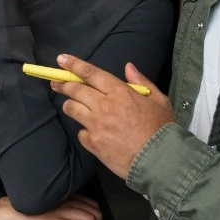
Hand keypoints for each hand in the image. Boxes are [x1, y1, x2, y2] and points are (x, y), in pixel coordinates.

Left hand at [52, 54, 176, 176]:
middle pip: (75, 90)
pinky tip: (94, 134)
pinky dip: (85, 131)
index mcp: (120, 92)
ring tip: (73, 106)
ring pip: (71, 109)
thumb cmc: (162, 129)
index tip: (61, 59)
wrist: (160, 159)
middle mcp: (104, 106)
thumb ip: (142, 81)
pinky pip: (80, 133)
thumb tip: (128, 67)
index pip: (91, 73)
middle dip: (64, 85)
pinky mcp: (93, 143)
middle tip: (57, 83)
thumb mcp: (159, 100)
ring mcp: (96, 125)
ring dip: (70, 105)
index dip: (74, 65)